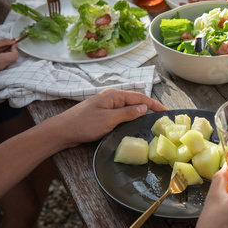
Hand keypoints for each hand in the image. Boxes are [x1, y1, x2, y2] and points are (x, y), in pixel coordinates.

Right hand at [0, 39, 18, 70]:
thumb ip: (3, 42)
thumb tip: (13, 41)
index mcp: (0, 61)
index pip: (15, 55)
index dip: (14, 48)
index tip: (10, 42)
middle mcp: (2, 66)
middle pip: (13, 57)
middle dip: (11, 49)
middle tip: (3, 43)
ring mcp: (0, 68)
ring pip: (10, 59)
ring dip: (7, 52)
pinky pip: (5, 61)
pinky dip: (4, 55)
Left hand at [47, 88, 166, 147]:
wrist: (62, 131)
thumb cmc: (83, 125)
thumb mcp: (109, 120)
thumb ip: (128, 113)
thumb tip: (144, 107)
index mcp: (114, 95)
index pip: (140, 97)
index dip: (154, 104)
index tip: (166, 112)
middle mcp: (112, 98)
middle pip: (136, 101)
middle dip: (149, 108)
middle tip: (161, 119)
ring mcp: (107, 106)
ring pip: (129, 108)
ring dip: (139, 114)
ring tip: (151, 123)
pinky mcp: (103, 114)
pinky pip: (121, 114)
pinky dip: (130, 118)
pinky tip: (134, 125)